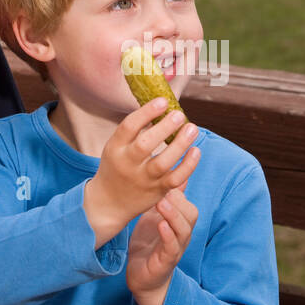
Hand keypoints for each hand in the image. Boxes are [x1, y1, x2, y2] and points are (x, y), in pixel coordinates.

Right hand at [83, 98, 199, 246]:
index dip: (146, 112)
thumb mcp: (116, 147)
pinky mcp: (157, 191)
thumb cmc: (117, 167)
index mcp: (115, 148)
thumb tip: (161, 106)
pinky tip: (196, 151)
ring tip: (192, 129)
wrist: (109, 203)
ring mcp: (143, 179)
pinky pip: (175, 178)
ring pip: (163, 162)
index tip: (163, 101)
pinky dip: (188, 165)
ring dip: (180, 144)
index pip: (129, 127)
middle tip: (179, 114)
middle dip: (164, 128)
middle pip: (145, 144)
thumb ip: (135, 131)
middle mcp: (127, 164)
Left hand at [127, 188, 198, 304]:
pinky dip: (168, 235)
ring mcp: (176, 248)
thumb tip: (170, 179)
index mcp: (179, 223)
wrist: (141, 277)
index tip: (164, 179)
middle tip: (162, 190)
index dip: (178, 190)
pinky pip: (172, 247)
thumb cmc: (149, 245)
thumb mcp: (153, 218)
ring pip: (184, 229)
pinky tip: (161, 225)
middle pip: (191, 214)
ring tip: (161, 204)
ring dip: (173, 215)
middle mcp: (181, 234)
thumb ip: (162, 202)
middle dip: (178, 200)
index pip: (187, 202)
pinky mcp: (167, 261)